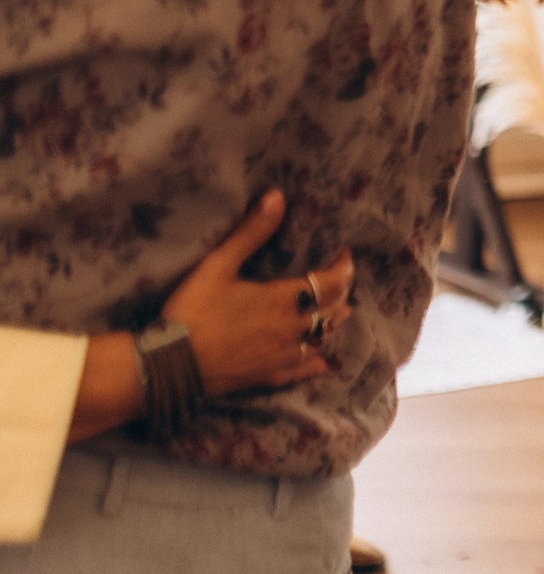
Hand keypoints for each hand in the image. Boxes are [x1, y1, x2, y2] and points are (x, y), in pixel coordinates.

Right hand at [161, 191, 353, 396]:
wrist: (169, 365)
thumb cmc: (194, 312)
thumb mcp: (219, 264)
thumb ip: (251, 232)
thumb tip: (277, 196)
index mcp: (285, 299)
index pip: (332, 281)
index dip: (344, 266)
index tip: (344, 254)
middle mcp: (293, 328)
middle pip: (332, 310)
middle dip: (340, 292)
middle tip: (340, 280)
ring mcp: (283, 356)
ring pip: (321, 339)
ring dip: (333, 323)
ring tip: (340, 312)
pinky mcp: (269, 378)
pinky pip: (302, 371)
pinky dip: (315, 363)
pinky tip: (321, 362)